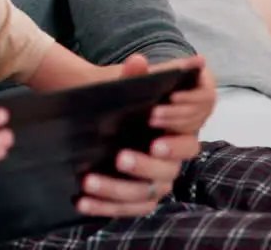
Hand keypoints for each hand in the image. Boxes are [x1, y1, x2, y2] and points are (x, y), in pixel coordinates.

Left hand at [77, 54, 207, 216]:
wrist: (91, 115)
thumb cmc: (117, 100)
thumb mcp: (122, 86)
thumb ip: (133, 76)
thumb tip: (139, 60)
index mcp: (176, 130)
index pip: (190, 131)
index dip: (176, 123)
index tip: (152, 116)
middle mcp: (170, 159)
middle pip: (170, 169)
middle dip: (145, 164)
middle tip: (120, 157)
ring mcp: (154, 182)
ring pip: (146, 193)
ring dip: (118, 189)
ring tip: (89, 180)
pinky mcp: (134, 198)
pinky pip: (126, 209)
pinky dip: (104, 207)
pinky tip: (81, 202)